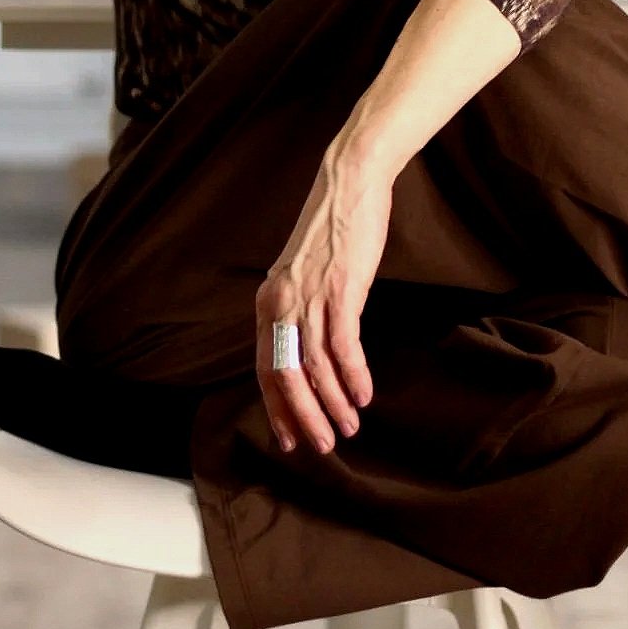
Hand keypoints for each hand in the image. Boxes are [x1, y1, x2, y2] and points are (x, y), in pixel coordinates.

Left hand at [255, 141, 393, 454]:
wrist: (349, 182)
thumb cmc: (332, 229)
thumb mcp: (304, 274)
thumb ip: (301, 310)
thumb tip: (310, 353)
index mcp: (268, 301)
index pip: (264, 367)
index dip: (277, 407)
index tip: (290, 437)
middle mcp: (281, 302)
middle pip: (283, 375)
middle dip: (303, 416)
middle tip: (322, 446)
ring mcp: (310, 296)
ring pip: (314, 366)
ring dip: (332, 403)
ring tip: (349, 427)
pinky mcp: (340, 289)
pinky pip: (343, 345)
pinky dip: (353, 375)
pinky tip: (364, 395)